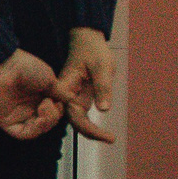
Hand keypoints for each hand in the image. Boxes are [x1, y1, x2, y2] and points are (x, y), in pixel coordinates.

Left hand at [0, 49, 64, 140]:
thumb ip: (62, 94)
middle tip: (52, 102)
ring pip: (38, 130)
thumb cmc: (24, 67)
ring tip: (45, 105)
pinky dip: (35, 129)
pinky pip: (23, 134)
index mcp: (38, 97)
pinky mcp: (6, 121)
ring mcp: (17, 115)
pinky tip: (39, 117)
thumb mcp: (50, 80)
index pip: (54, 114)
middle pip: (47, 124)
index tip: (62, 101)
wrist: (5, 65)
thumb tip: (73, 102)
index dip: (60, 111)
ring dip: (47, 121)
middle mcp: (28, 107)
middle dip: (55, 116)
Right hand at [55, 27, 117, 143]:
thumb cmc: (93, 50)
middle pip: (73, 120)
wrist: (86, 39)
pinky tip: (102, 131)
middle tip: (111, 139)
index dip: (87, 127)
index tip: (105, 135)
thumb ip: (102, 88)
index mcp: (66, 87)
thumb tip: (104, 109)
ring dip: (90, 131)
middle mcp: (66, 95)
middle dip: (90, 133)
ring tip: (109, 138)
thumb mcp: (102, 67)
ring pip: (76, 119)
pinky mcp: (78, 96)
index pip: (72, 113)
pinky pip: (81, 114)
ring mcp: (71, 96)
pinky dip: (90, 125)